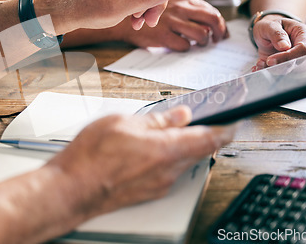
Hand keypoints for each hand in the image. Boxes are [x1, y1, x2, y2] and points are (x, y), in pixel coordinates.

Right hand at [45, 106, 234, 218]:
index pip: (209, 139)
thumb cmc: (91, 157)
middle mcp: (167, 171)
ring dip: (186, 146)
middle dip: (204, 136)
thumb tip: (179, 115)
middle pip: (200, 151)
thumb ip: (156, 120)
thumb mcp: (123, 123)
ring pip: (185, 161)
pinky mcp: (149, 191)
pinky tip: (156, 149)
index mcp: (165, 149)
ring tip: (174, 131)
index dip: (226, 129)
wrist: (72, 189)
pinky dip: (171, 157)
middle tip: (201, 121)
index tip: (234, 122)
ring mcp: (159, 184)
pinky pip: (170, 171)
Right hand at [119, 0, 227, 50]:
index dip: (220, 24)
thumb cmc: (149, 13)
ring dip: (203, 42)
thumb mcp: (169, 2)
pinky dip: (186, 48)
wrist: (124, 20)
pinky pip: (185, 45)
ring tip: (198, 44)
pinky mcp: (163, 35)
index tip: (221, 32)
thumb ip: (188, 8)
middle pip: (213, 20)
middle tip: (217, 40)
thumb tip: (211, 21)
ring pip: (202, 34)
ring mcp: (172, 22)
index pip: (212, 11)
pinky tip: (180, 45)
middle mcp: (180, 8)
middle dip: (219, 32)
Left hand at [252, 15, 305, 70]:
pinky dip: (268, 70)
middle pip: (297, 61)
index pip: (303, 49)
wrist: (267, 31)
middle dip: (279, 64)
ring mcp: (297, 56)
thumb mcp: (270, 25)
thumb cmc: (271, 25)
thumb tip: (285, 46)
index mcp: (304, 33)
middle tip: (264, 62)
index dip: (287, 56)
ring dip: (272, 68)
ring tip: (260, 63)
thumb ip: (277, 34)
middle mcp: (305, 46)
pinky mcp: (288, 64)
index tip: (270, 60)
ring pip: (288, 68)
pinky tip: (260, 65)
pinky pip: (280, 70)